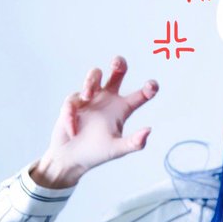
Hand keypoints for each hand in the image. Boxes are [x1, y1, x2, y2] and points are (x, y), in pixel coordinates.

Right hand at [33, 56, 158, 187]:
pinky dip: (72, 115)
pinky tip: (73, 131)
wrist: (71, 159)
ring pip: (94, 75)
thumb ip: (133, 143)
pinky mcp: (72, 102)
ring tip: (87, 95)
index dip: (148, 89)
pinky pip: (73, 101)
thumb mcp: (117, 150)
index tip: (152, 85)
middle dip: (119, 64)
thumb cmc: (97, 153)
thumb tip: (148, 131)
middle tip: (117, 63)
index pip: (140, 95)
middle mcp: (108, 99)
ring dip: (90, 81)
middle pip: (116, 74)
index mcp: (122, 109)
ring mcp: (89, 98)